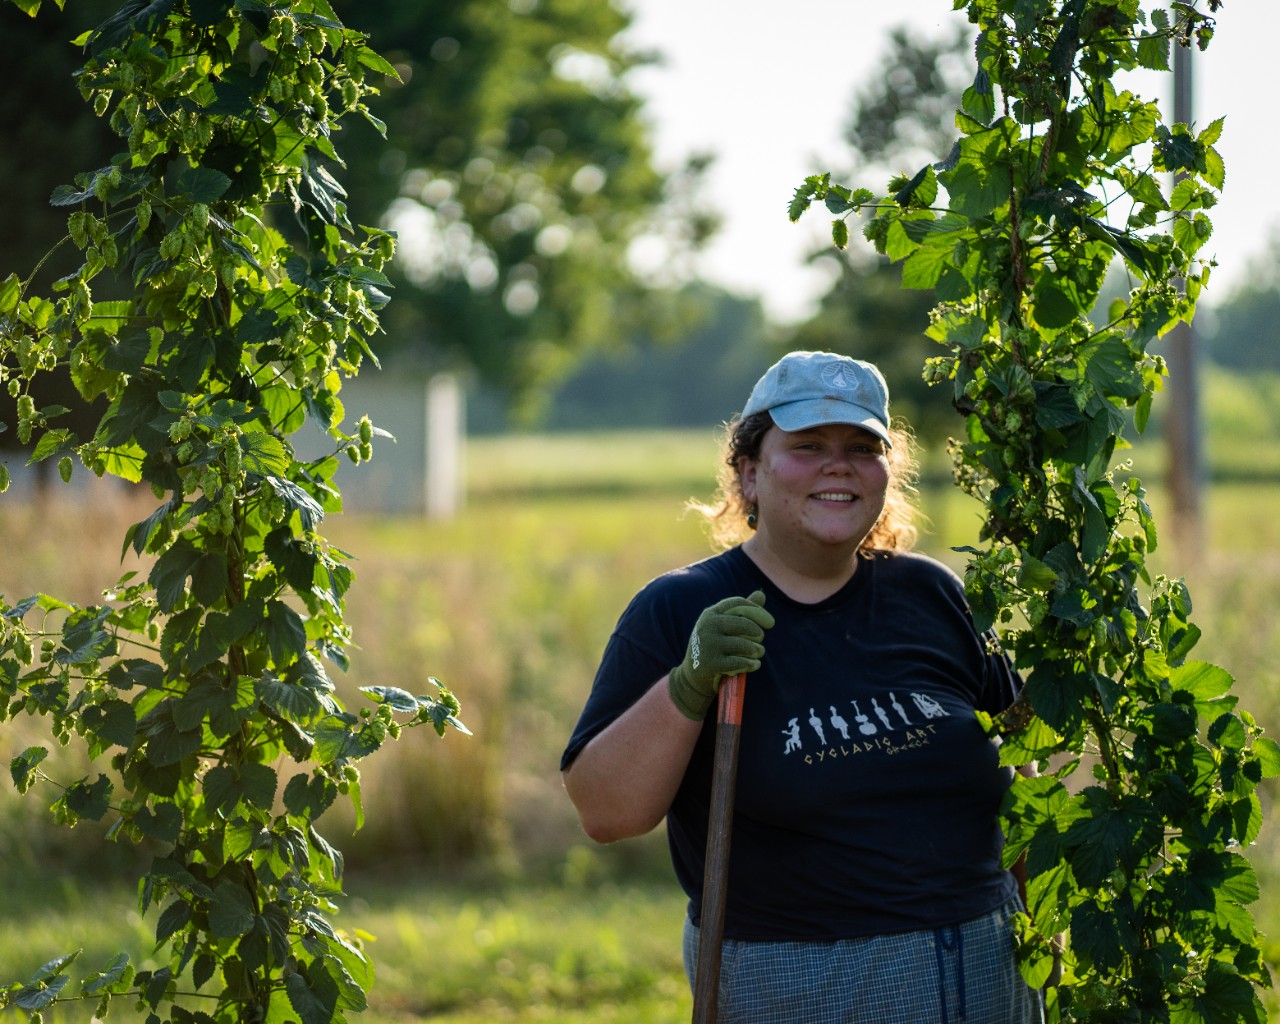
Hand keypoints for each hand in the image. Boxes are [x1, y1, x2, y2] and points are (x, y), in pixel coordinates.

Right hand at [667, 591, 772, 719]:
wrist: (692, 677)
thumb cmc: (713, 648)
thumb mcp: (723, 627)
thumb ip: (742, 611)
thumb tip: (761, 594)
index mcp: (711, 614)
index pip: (738, 604)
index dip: (758, 611)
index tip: (770, 623)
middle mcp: (708, 626)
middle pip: (744, 624)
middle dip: (758, 633)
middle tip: (760, 640)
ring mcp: (708, 645)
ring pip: (744, 645)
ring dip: (757, 650)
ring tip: (758, 653)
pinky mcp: (711, 664)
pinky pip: (740, 662)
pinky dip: (751, 664)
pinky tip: (754, 665)